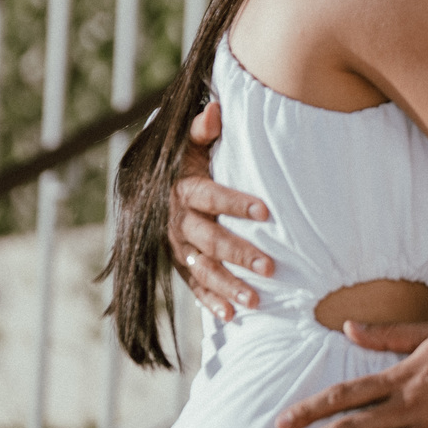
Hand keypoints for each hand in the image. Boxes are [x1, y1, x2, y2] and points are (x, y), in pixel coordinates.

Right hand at [168, 100, 273, 320]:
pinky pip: (193, 287)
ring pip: (203, 269)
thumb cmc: (188, 161)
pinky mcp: (180, 264)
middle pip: (210, 239)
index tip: (266, 211)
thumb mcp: (190, 143)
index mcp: (184, 189)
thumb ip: (202, 129)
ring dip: (229, 286)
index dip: (236, 203)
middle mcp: (178, 221)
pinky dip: (211, 302)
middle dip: (239, 253)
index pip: (211, 196)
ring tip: (257, 301)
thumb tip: (216, 110)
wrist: (156, 187)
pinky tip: (232, 316)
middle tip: (270, 268)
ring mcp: (178, 247)